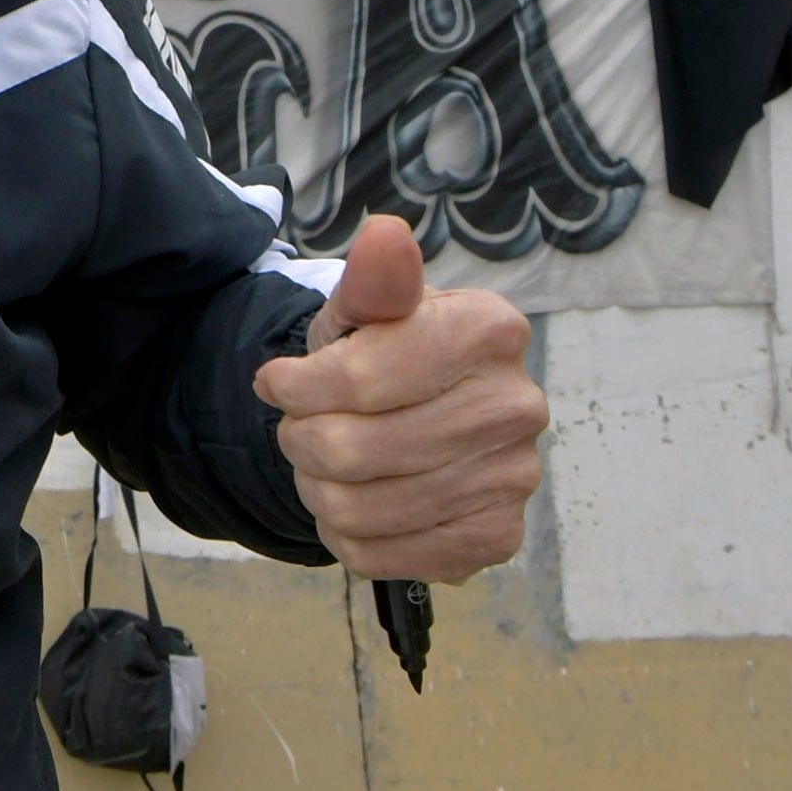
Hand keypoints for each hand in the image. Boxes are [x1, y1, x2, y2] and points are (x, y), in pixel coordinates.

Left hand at [252, 216, 544, 584]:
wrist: (417, 416)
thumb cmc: (383, 354)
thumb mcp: (364, 311)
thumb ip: (372, 280)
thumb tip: (385, 234)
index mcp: (489, 330)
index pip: (356, 379)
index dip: (295, 387)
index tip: (276, 382)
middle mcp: (516, 406)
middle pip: (351, 449)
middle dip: (302, 440)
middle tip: (301, 429)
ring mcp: (513, 477)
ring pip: (358, 509)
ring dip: (318, 489)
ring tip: (325, 465)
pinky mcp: (497, 537)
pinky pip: (383, 556)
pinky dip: (346, 536)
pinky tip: (357, 502)